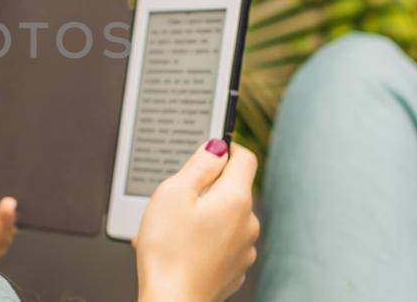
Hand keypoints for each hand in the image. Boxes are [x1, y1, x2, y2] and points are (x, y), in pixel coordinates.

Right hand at [134, 139, 259, 301]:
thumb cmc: (169, 252)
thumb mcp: (173, 193)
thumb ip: (198, 165)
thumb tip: (216, 148)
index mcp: (236, 198)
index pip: (245, 157)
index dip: (226, 148)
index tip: (209, 152)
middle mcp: (248, 222)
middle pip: (231, 189)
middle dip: (204, 190)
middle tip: (175, 202)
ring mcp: (244, 248)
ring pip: (224, 218)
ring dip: (200, 217)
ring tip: (170, 231)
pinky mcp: (234, 268)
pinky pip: (220, 243)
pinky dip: (201, 241)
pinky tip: (179, 249)